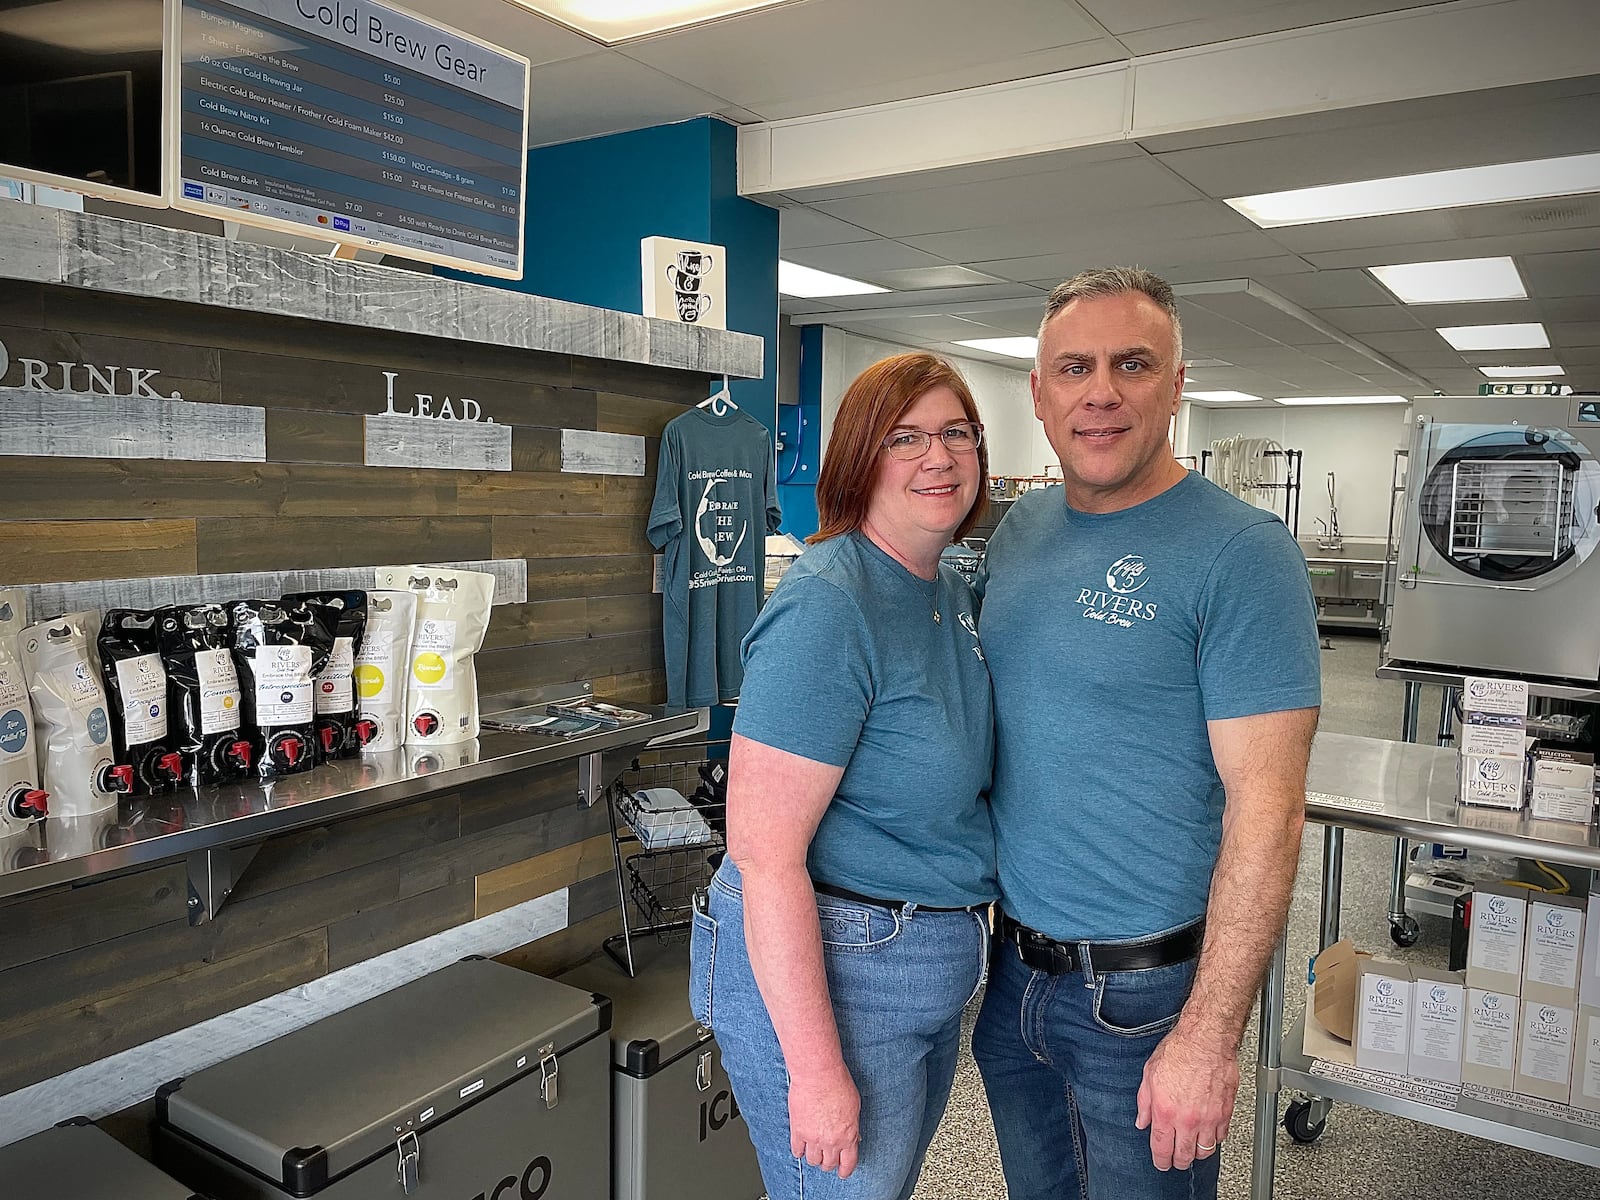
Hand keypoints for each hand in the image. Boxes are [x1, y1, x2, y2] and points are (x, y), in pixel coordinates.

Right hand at [788, 1063, 860, 1177]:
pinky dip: (798, 1151)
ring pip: (812, 1161)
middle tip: (827, 1159)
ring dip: (814, 1158)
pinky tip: (800, 1147)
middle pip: (828, 1164)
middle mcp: (831, 1141)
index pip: (848, 1163)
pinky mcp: (798, 1131)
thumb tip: (854, 1137)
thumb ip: (853, 1125)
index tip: (842, 1172)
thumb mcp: (855, 1106)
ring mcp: (813, 1138)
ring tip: (814, 1151)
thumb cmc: (838, 1083)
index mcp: (848, 1135)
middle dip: (829, 1163)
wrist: (818, 1074)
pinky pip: (797, 1150)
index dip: (845, 1170)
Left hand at [1134, 1025, 1238, 1170]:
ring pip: (1205, 1151)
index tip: (1161, 1163)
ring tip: (1191, 1147)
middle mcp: (1188, 1120)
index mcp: (1166, 1112)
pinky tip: (1208, 1132)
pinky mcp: (1225, 1112)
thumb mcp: (1149, 1075)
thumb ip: (1144, 1103)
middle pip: (1185, 1156)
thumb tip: (1142, 1121)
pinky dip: (1214, 1139)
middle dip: (1178, 1161)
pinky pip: (1221, 1137)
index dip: (1161, 1161)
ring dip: (1197, 1152)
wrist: (1206, 1040)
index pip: (1162, 1149)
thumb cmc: (1179, 1051)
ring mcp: (1209, 1118)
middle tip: (1176, 1159)